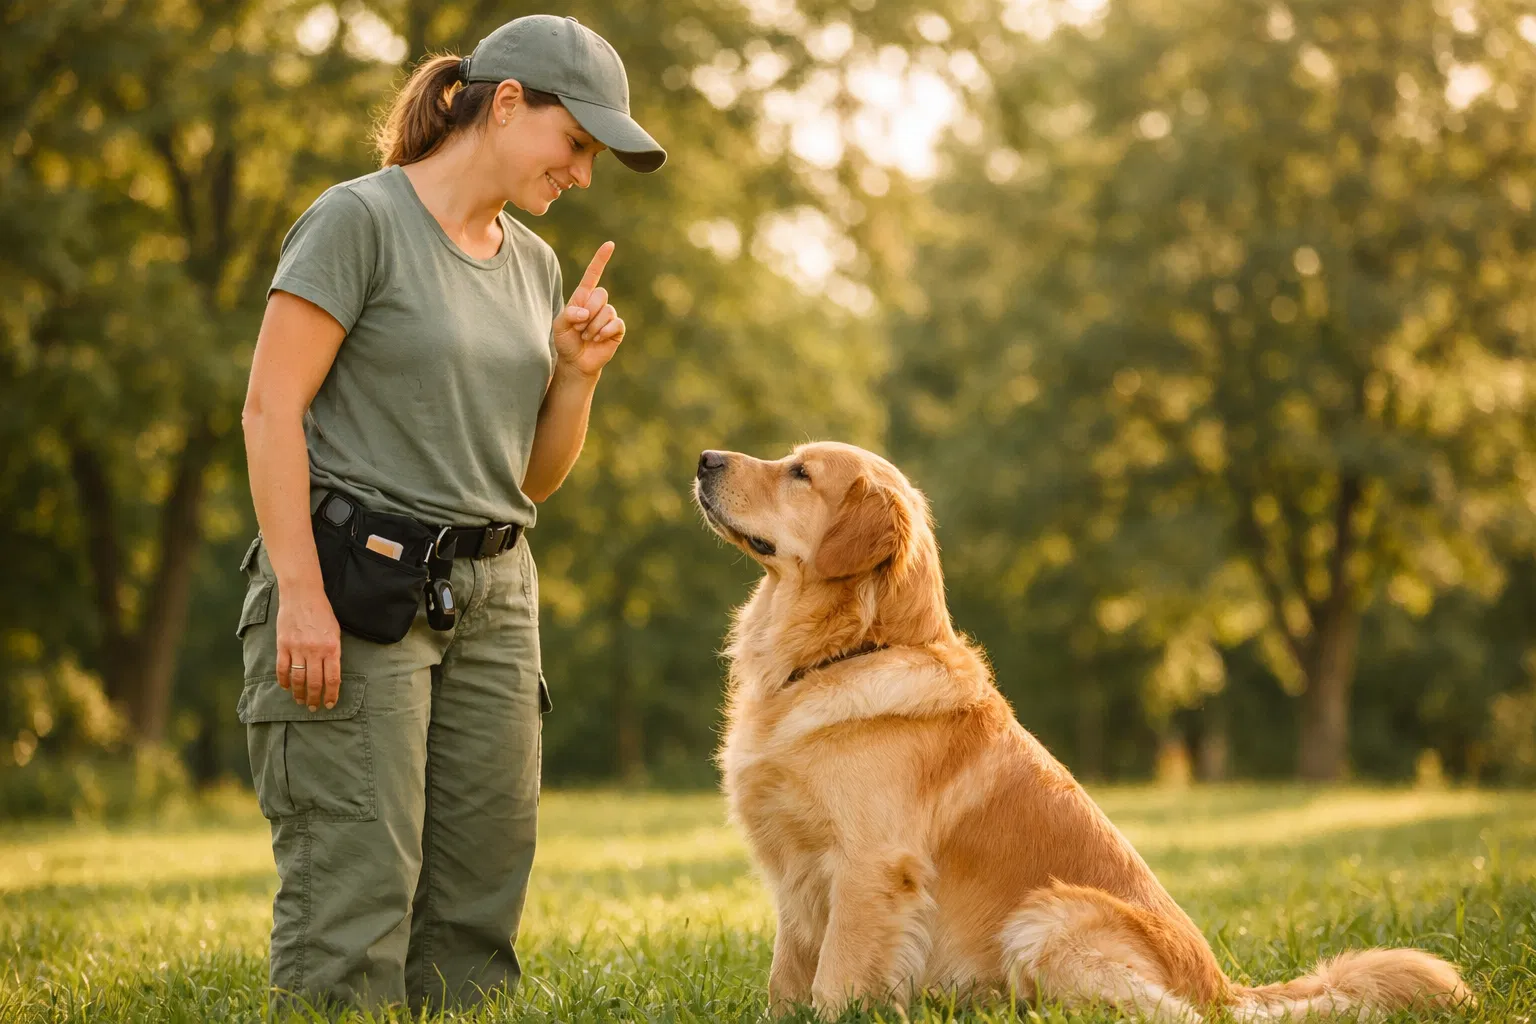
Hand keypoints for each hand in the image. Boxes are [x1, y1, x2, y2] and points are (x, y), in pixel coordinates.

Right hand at [275, 582, 342, 710]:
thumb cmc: (322, 612)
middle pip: (315, 682)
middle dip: (315, 699)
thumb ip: (333, 652)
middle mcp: (315, 650)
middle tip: (313, 708)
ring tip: (301, 701)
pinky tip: (286, 687)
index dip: (331, 694)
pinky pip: (282, 668)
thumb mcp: (335, 632)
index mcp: (332, 647)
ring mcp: (297, 648)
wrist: (302, 594)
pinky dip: (283, 680)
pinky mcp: (283, 645)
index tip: (330, 704)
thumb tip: (331, 674)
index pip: (332, 678)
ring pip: (298, 679)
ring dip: (299, 693)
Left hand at [552, 241, 624, 378]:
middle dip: (588, 313)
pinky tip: (598, 340)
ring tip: (587, 337)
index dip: (601, 259)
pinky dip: (604, 332)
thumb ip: (569, 314)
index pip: (593, 275)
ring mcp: (609, 316)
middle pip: (600, 294)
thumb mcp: (559, 326)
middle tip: (580, 328)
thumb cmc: (566, 341)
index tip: (610, 244)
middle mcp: (598, 303)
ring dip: (593, 327)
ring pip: (607, 311)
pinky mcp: (617, 329)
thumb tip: (585, 313)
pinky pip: (616, 323)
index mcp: (583, 297)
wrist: (576, 362)